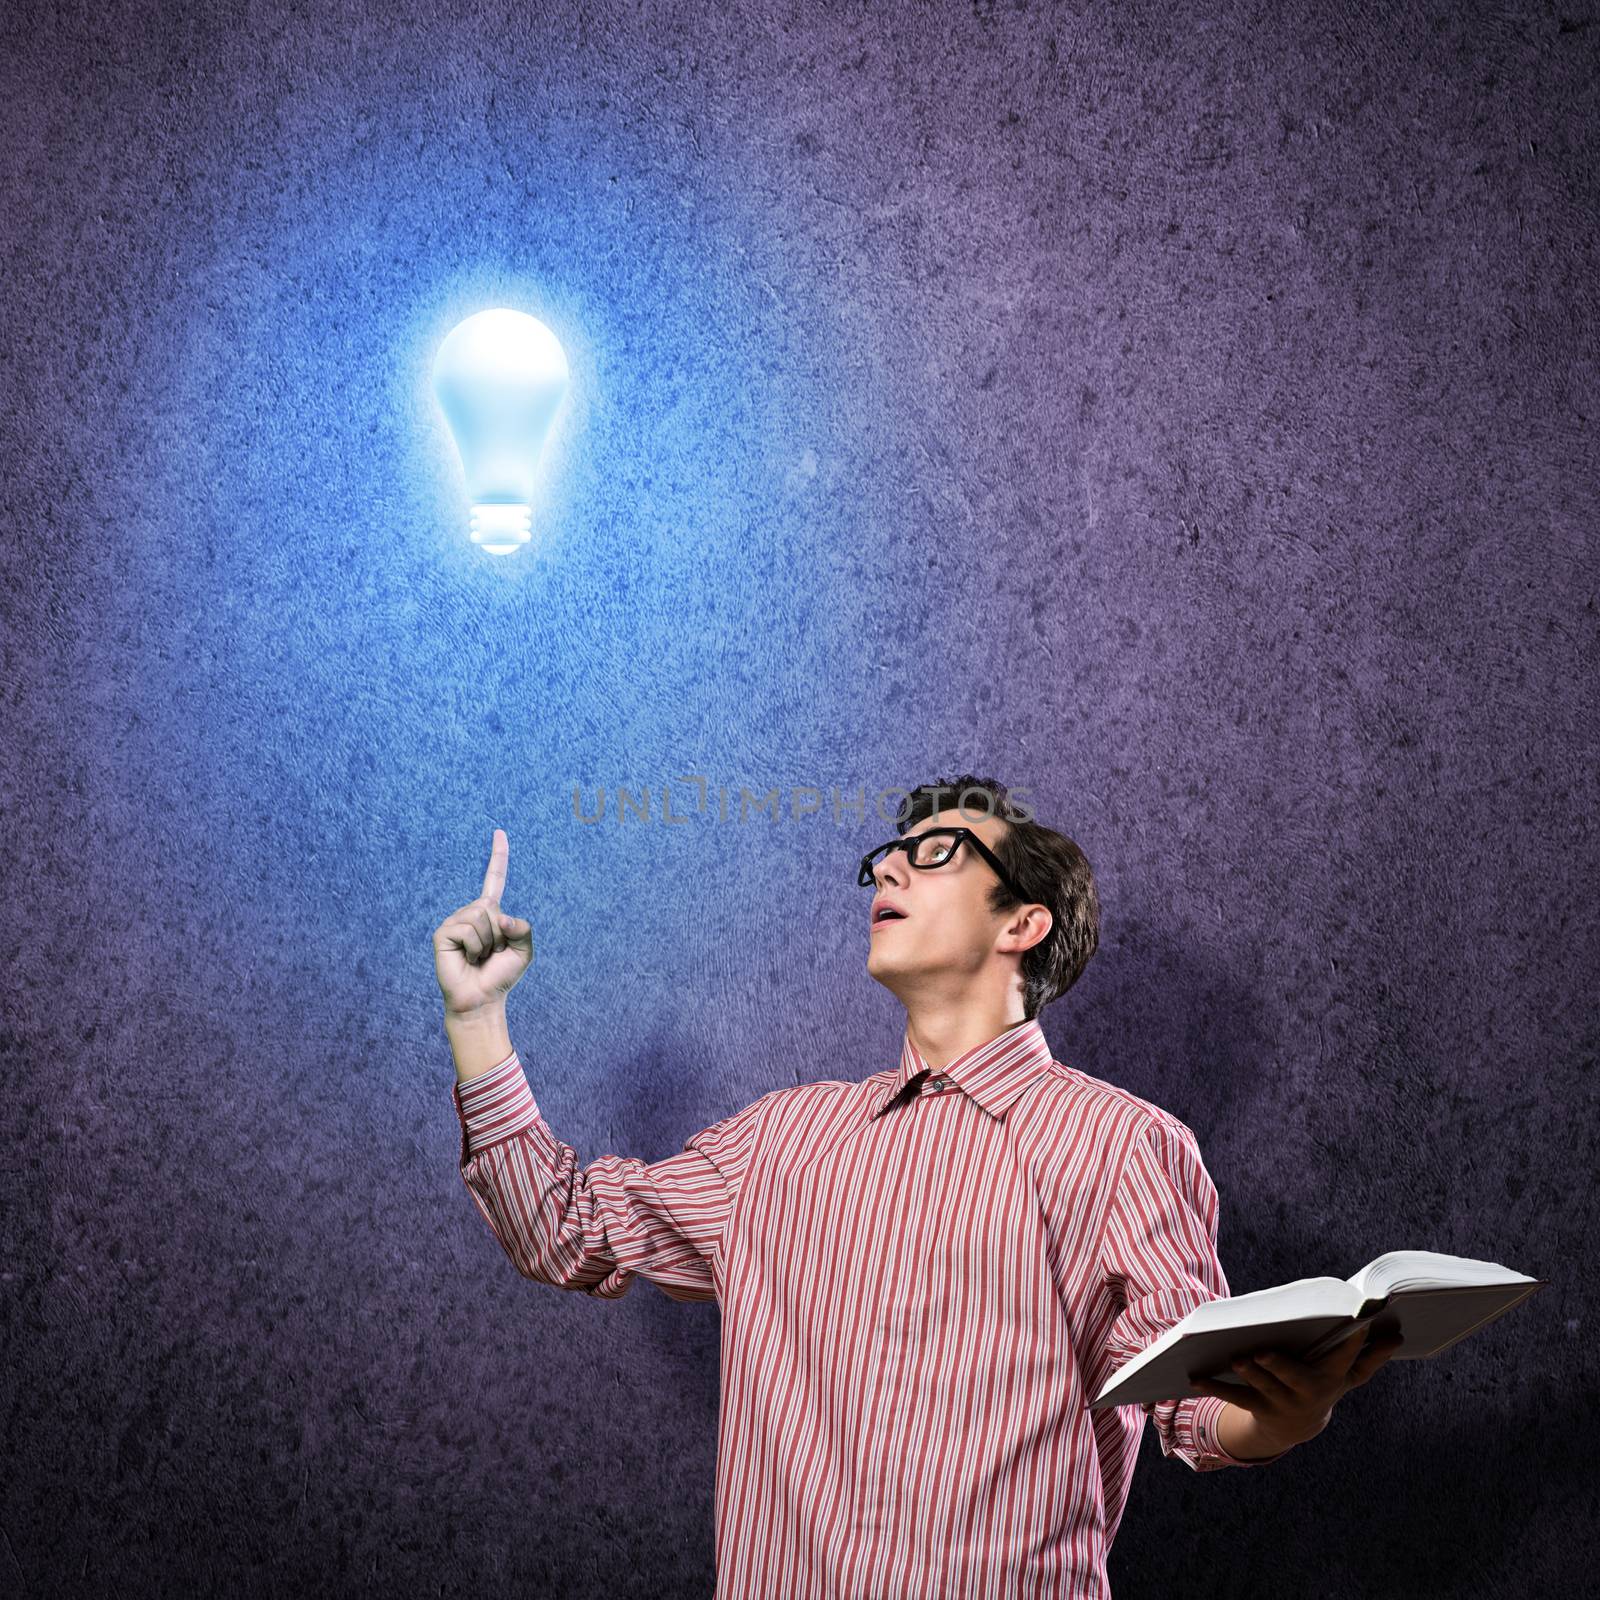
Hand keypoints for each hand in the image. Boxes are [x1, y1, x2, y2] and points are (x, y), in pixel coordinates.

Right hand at [432, 829, 533, 1015]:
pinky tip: (467, 958)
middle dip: (500, 934)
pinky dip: (474, 947)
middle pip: (493, 906)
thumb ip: (523, 928)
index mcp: (491, 913)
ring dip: (488, 943)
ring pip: (481, 917)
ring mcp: (455, 921)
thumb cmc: (501, 976)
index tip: (499, 831)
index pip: (495, 879)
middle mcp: (471, 912)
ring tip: (479, 957)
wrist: (482, 999)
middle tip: (491, 953)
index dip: (498, 856)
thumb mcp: (524, 951)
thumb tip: (497, 915)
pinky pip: (468, 929)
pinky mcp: (442, 933)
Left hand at [1188, 1327, 1404, 1451]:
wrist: (1295, 1426)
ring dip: (1249, 1373)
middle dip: (1281, 1366)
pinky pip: (1234, 1395)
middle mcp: (1310, 1393)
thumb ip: (1370, 1354)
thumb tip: (1398, 1332)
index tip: (1355, 1327)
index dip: (1351, 1346)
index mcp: (1334, 1377)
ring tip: (1236, 1357)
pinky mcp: (1258, 1408)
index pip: (1348, 1361)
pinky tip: (1192, 1376)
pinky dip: (1213, 1384)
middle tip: (1263, 1352)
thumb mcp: (1348, 1373)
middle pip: (1296, 1379)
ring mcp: (1283, 1402)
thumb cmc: (1323, 1382)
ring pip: (1264, 1387)